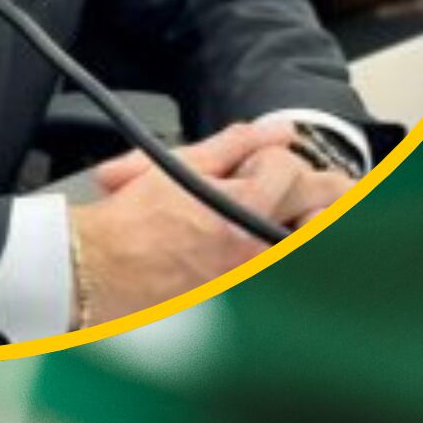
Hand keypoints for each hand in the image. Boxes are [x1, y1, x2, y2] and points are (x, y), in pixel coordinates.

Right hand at [68, 120, 351, 329]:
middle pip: (324, 203)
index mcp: (241, 210)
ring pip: (314, 236)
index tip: (257, 161)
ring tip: (312, 209)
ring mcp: (253, 271)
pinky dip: (291, 246)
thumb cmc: (128, 226)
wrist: (98, 271)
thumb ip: (235, 144)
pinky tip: (284, 237)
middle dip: (324, 185)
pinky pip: (286, 264)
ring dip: (316, 217)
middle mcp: (254, 246)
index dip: (271, 156)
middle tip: (324, 181)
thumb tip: (275, 131)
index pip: (289, 166)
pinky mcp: (245, 291)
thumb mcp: (180, 165)